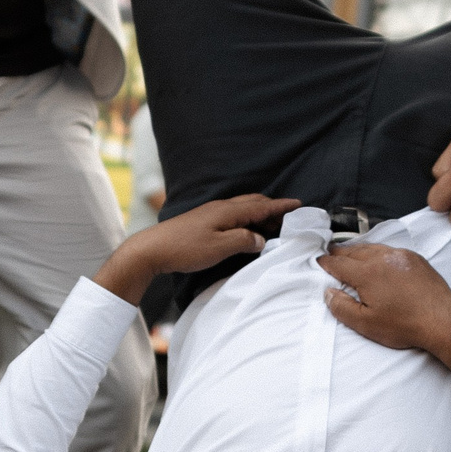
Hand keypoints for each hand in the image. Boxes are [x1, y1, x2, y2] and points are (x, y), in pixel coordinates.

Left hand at [93, 194, 299, 302]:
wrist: (152, 249)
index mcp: (228, 211)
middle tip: (288, 218)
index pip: (261, 205)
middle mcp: (220, 207)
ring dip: (259, 213)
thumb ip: (243, 240)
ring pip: (242, 208)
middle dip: (272, 208)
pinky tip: (245, 229)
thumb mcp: (219, 248)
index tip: (297, 204)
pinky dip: (246, 218)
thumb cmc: (184, 248)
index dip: (280, 206)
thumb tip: (260, 238)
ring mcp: (211, 213)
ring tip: (270, 225)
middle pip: (253, 202)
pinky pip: (232, 214)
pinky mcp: (203, 221)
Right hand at [318, 243, 450, 373]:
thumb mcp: (366, 324)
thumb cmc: (405, 325)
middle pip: (354, 251)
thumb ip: (342, 307)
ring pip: (373, 247)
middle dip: (340, 253)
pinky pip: (390, 250)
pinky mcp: (415, 259)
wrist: (443, 320)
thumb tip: (328, 293)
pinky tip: (378, 260)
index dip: (325, 263)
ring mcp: (401, 255)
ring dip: (358, 251)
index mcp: (367, 273)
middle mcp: (383, 258)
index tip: (318, 262)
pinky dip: (378, 252)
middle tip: (330, 254)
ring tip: (350, 255)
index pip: (338, 263)